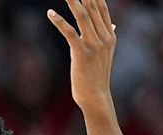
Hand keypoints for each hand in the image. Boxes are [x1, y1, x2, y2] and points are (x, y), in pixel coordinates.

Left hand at [46, 0, 116, 116]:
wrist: (96, 97)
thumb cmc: (97, 77)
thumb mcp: (105, 54)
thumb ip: (107, 36)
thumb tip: (112, 24)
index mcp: (110, 36)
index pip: (102, 8)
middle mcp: (104, 37)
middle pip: (93, 8)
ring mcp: (94, 44)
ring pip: (82, 16)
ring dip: (73, 1)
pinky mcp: (81, 52)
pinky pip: (69, 32)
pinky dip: (59, 21)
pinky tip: (50, 13)